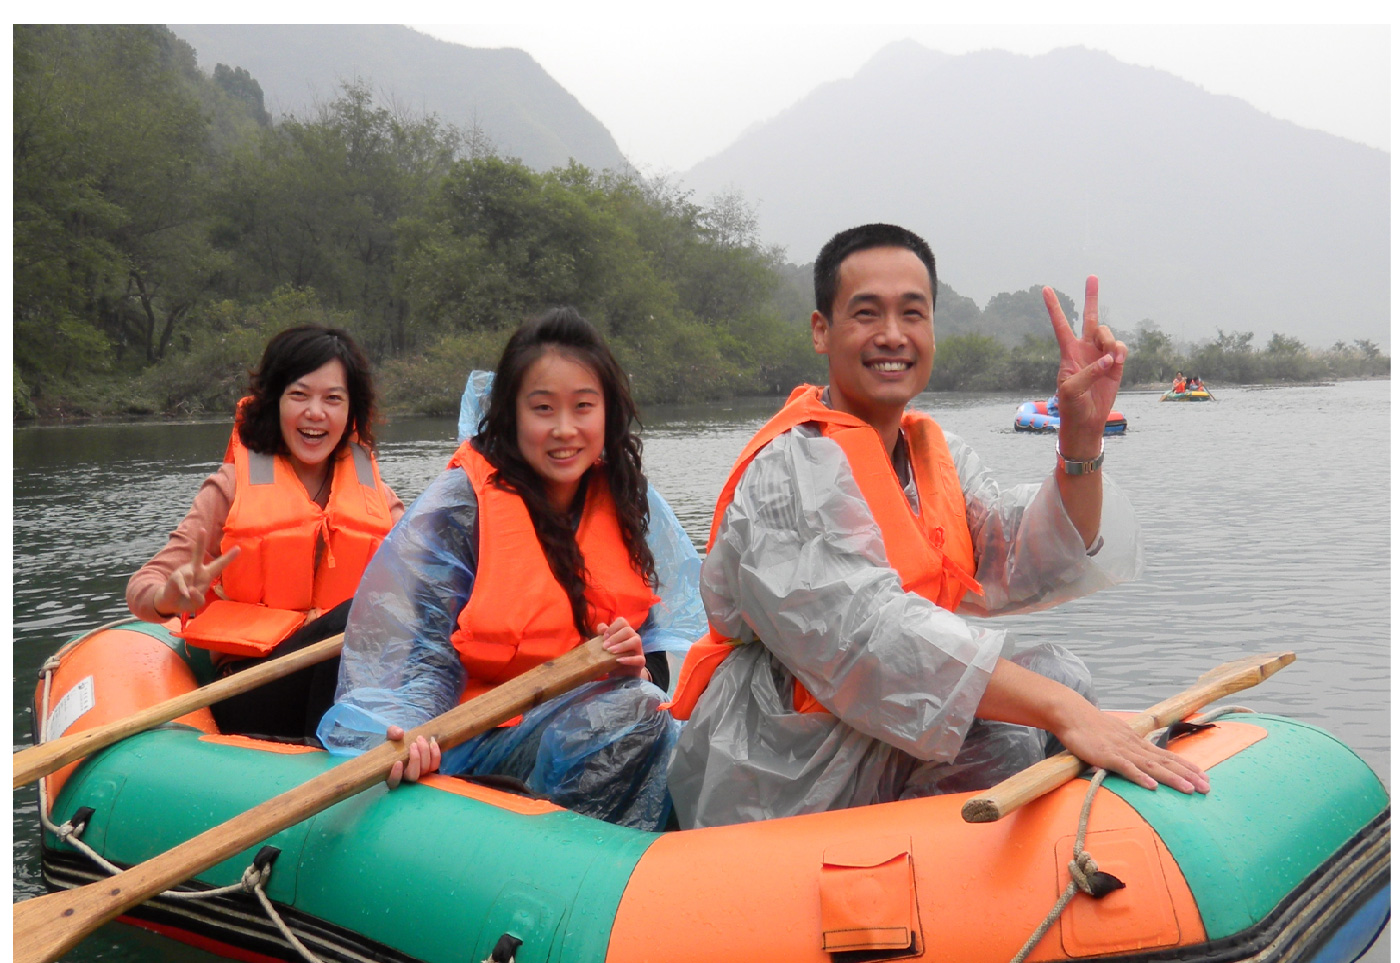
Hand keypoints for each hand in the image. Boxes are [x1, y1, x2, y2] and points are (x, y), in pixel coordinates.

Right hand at [156, 531, 238, 615]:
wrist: (172, 603)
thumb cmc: (188, 599)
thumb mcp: (197, 602)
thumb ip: (198, 598)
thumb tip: (191, 590)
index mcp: (206, 574)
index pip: (219, 565)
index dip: (229, 557)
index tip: (239, 548)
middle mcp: (196, 569)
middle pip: (198, 553)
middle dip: (200, 541)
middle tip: (202, 529)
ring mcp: (185, 571)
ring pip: (190, 575)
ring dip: (191, 588)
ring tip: (188, 594)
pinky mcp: (176, 576)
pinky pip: (183, 583)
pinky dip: (184, 591)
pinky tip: (184, 594)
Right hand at [385, 726, 439, 788]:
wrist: (409, 741)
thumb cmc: (396, 742)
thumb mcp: (391, 736)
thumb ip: (392, 733)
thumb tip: (399, 733)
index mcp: (393, 774)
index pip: (393, 781)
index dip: (396, 774)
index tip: (398, 762)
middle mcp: (406, 778)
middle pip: (412, 775)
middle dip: (414, 759)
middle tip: (413, 744)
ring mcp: (420, 774)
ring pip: (424, 770)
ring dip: (424, 754)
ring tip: (420, 740)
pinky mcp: (430, 768)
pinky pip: (434, 765)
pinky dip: (435, 755)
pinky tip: (432, 743)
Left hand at [598, 617, 647, 680]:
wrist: (621, 674)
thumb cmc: (612, 656)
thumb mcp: (606, 646)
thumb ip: (603, 635)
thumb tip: (602, 628)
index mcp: (625, 632)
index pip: (622, 621)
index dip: (612, 627)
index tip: (604, 636)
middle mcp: (633, 638)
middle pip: (628, 630)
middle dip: (615, 637)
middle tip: (605, 647)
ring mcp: (639, 649)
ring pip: (636, 641)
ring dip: (622, 645)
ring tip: (611, 652)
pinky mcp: (641, 662)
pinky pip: (639, 659)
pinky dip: (629, 659)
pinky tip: (619, 660)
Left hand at [1044, 277, 1126, 456]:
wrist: (1088, 421)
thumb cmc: (1072, 407)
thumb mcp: (1072, 391)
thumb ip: (1088, 373)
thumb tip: (1107, 359)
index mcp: (1068, 352)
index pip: (1060, 325)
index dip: (1054, 307)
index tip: (1045, 288)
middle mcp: (1084, 349)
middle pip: (1089, 317)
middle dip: (1091, 297)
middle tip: (1091, 276)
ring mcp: (1100, 354)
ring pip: (1107, 333)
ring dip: (1109, 341)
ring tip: (1109, 359)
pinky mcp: (1115, 363)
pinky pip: (1120, 347)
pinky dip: (1120, 351)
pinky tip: (1116, 361)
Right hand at [1052, 702, 1210, 794]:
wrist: (1071, 714)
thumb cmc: (1090, 726)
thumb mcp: (1113, 735)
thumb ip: (1125, 747)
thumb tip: (1134, 758)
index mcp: (1137, 742)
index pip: (1167, 755)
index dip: (1186, 766)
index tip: (1204, 776)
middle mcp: (1134, 745)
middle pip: (1166, 762)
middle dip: (1188, 775)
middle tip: (1207, 788)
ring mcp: (1122, 750)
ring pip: (1152, 766)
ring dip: (1172, 778)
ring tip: (1189, 790)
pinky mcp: (1107, 756)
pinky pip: (1126, 768)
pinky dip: (1140, 777)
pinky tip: (1153, 787)